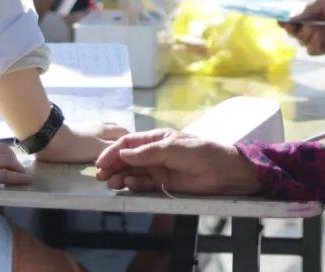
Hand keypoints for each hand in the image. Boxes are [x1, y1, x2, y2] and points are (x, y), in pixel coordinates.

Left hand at [34, 121, 127, 163]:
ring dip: (109, 141)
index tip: (134, 154)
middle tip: (122, 155)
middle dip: (121, 141)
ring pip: (104, 133)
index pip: (126, 132)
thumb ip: (114, 150)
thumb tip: (128, 150)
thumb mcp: (99, 149)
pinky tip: (95, 151)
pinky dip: (99, 142)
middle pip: (116, 131)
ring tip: (110, 155)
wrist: (51, 138)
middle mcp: (100, 125)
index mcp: (107, 128)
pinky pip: (94, 136)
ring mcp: (88, 127)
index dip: (132, 142)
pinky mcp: (78, 132)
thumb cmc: (76, 145)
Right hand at [94, 129, 259, 194]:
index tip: (101, 161)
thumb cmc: (200, 151)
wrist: (223, 171)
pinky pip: (144, 184)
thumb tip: (123, 153)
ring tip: (111, 183)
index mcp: (156, 138)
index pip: (129, 143)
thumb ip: (147, 152)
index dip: (113, 151)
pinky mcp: (164, 183)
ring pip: (133, 172)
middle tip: (101, 175)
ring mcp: (158, 168)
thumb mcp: (172, 148)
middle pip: (127, 158)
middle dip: (113, 166)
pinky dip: (134, 185)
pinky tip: (128, 185)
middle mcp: (154, 153)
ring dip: (121, 177)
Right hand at [281, 0, 324, 54]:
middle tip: (296, 25)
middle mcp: (309, 27)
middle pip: (292, 34)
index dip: (283, 22)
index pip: (289, 21)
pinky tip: (319, 36)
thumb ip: (307, 8)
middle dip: (292, 30)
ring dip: (304, 36)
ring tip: (314, 28)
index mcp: (306, 15)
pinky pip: (312, 51)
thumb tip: (291, 17)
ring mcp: (317, 38)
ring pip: (301, 42)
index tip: (280, 21)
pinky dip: (313, 44)